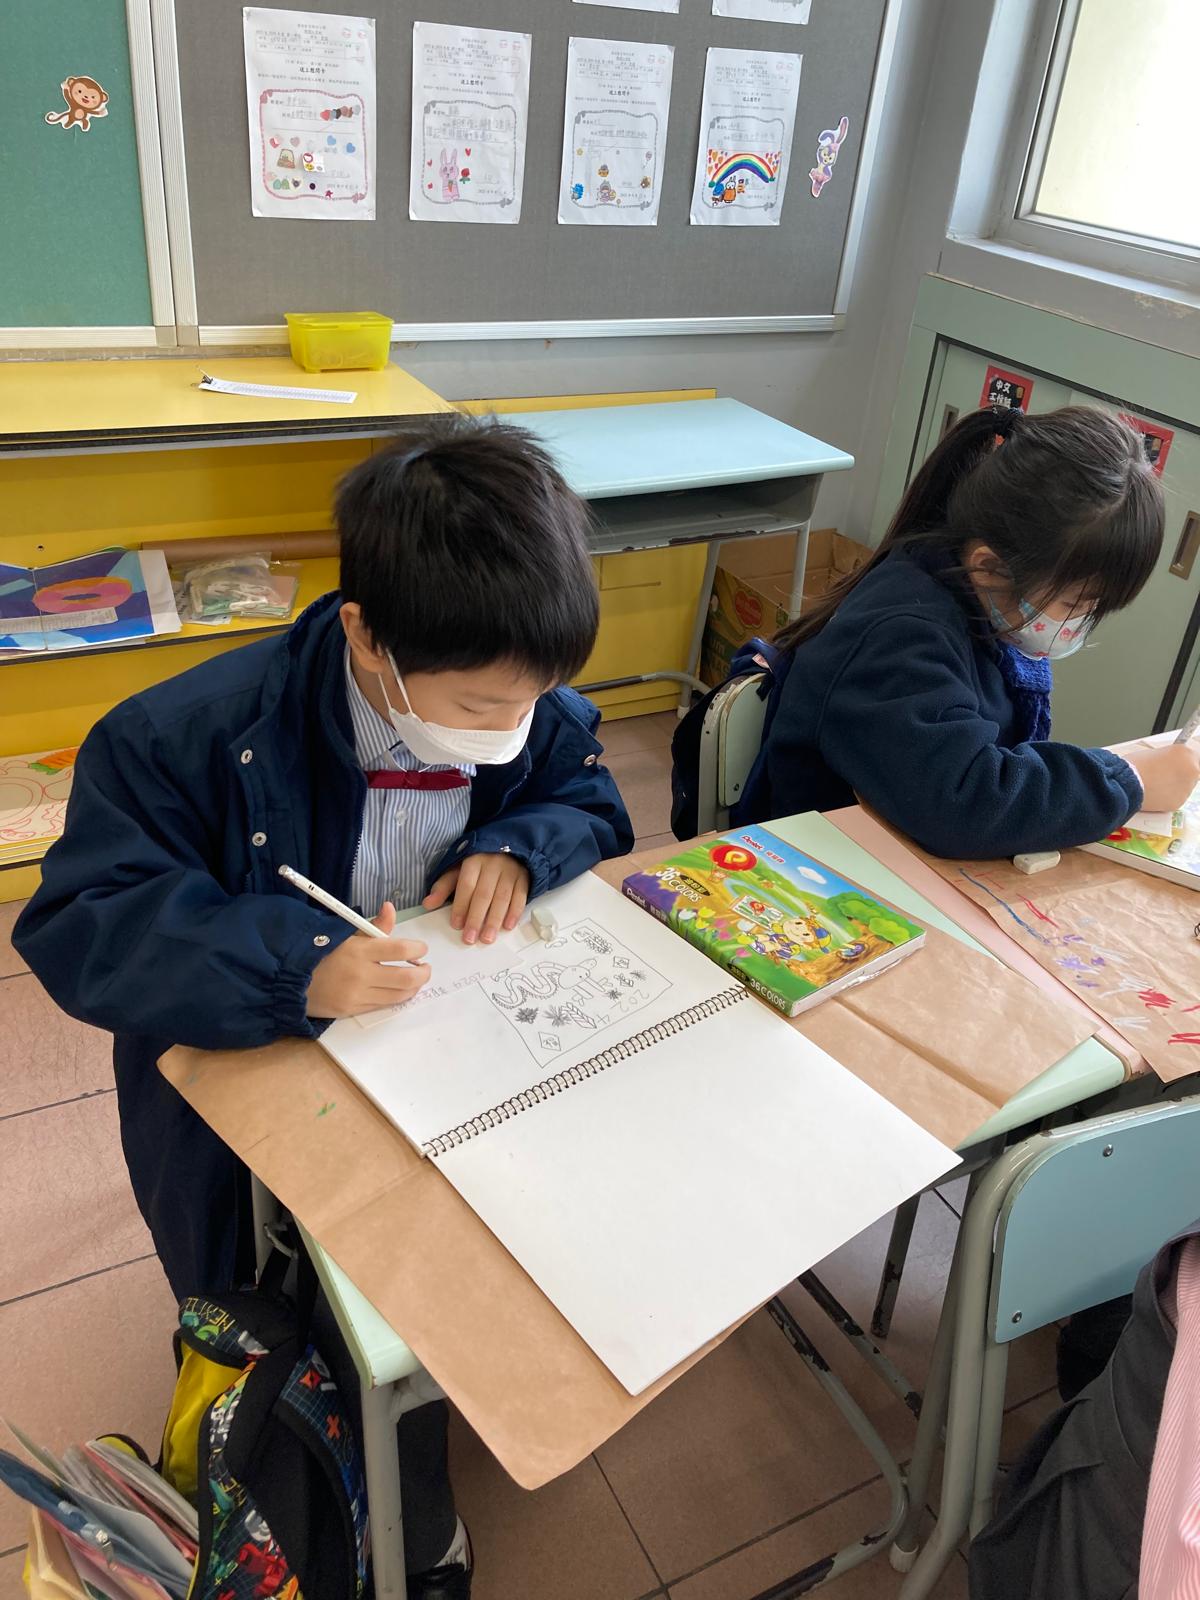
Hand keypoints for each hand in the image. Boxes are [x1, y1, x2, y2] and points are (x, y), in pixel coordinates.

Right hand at [306, 902, 429, 1017]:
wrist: (290, 978)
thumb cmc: (321, 950)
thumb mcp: (345, 932)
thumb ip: (373, 926)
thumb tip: (391, 907)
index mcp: (359, 949)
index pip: (401, 950)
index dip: (418, 949)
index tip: (421, 948)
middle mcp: (361, 974)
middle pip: (407, 978)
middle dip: (423, 972)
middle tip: (425, 967)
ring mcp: (357, 995)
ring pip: (399, 995)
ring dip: (414, 987)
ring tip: (415, 979)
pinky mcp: (352, 1010)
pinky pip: (382, 1005)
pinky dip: (396, 997)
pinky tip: (397, 990)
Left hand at [423, 853, 529, 944]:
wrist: (508, 847)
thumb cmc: (479, 863)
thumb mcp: (458, 869)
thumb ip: (444, 886)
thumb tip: (427, 903)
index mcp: (474, 861)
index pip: (467, 885)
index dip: (461, 906)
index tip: (456, 924)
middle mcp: (493, 865)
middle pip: (484, 894)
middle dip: (476, 918)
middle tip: (470, 938)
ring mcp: (510, 871)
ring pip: (503, 898)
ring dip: (494, 920)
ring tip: (487, 938)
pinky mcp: (524, 878)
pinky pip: (520, 897)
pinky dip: (514, 913)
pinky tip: (507, 926)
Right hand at [1128, 742, 1199, 813]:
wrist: (1125, 784)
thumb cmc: (1134, 766)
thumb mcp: (1154, 753)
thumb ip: (1168, 757)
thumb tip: (1170, 762)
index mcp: (1185, 753)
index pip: (1196, 756)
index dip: (1186, 761)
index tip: (1181, 764)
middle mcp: (1192, 770)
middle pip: (1193, 772)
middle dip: (1181, 774)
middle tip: (1165, 775)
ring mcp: (1187, 787)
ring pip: (1184, 787)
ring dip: (1174, 786)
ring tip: (1155, 785)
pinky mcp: (1179, 802)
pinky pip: (1176, 798)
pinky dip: (1167, 797)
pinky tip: (1154, 793)